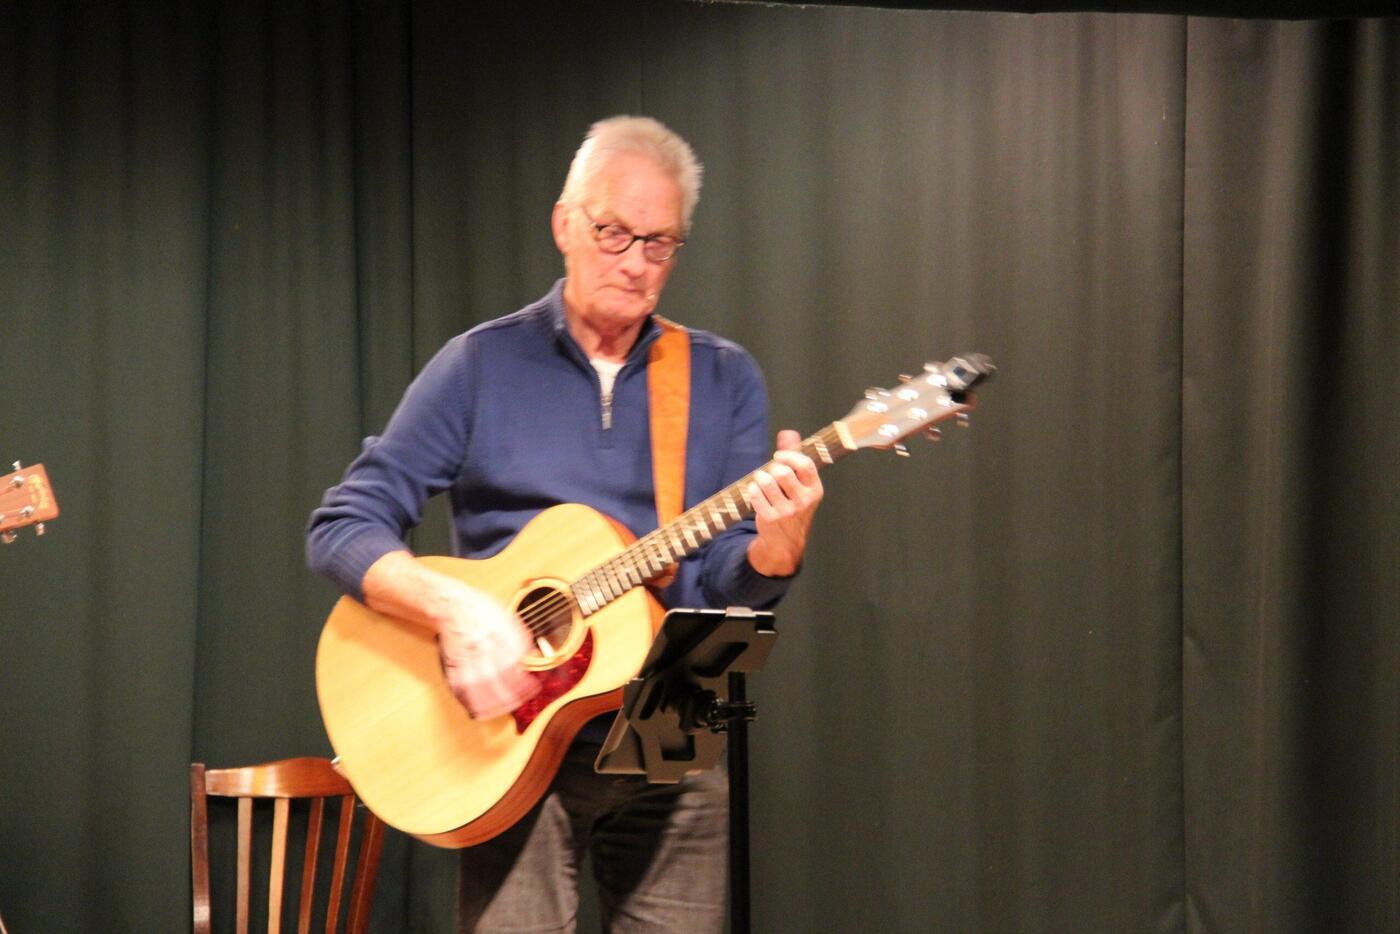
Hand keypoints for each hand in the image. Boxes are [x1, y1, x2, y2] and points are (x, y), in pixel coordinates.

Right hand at [436, 585, 541, 718]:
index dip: (523, 680)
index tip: (532, 687)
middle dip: (508, 696)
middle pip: (493, 678)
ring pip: (475, 686)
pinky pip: (459, 687)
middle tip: (519, 701)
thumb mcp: (508, 618)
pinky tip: (479, 708)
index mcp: (496, 634)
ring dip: (489, 704)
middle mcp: (480, 646)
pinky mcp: (453, 664)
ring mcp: (465, 657)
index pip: (511, 662)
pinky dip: (469, 700)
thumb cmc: (482, 611)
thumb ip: (521, 639)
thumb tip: (534, 656)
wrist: (453, 606)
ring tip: (501, 710)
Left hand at [746, 429, 823, 576]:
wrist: (786, 542)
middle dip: (772, 468)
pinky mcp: (770, 519)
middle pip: (783, 472)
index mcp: (815, 490)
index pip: (805, 465)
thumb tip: (789, 433)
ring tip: (762, 482)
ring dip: (760, 477)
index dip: (789, 455)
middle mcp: (803, 501)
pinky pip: (755, 494)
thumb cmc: (793, 506)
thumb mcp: (800, 485)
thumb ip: (794, 458)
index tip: (778, 456)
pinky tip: (757, 494)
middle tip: (770, 473)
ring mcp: (787, 512)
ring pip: (766, 481)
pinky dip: (752, 490)